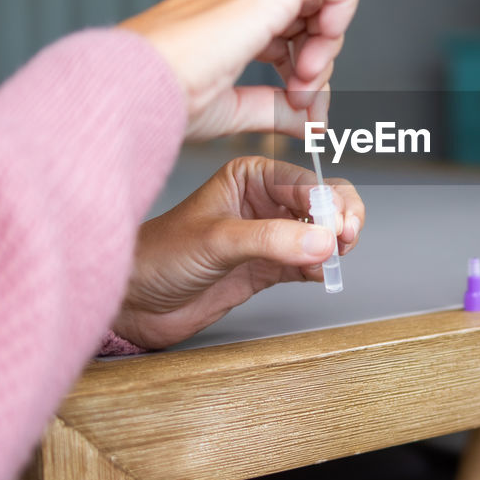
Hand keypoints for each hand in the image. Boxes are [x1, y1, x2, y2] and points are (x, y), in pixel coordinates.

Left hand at [112, 156, 364, 349]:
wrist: (134, 302)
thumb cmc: (158, 256)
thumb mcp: (217, 240)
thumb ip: (271, 239)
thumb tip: (321, 241)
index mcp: (250, 176)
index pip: (305, 183)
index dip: (328, 203)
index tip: (336, 228)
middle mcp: (264, 202)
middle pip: (324, 203)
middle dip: (341, 219)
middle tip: (345, 241)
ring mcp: (270, 236)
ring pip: (323, 232)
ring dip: (336, 245)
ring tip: (334, 259)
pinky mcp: (270, 268)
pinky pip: (311, 263)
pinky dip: (322, 268)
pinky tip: (319, 274)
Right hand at [119, 0, 358, 140]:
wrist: (133, 89)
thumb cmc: (161, 101)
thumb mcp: (231, 110)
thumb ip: (275, 110)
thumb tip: (311, 121)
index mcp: (225, 20)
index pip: (288, 37)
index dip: (306, 72)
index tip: (298, 106)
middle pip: (308, 20)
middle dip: (319, 65)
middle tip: (301, 100)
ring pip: (321, 1)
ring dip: (327, 49)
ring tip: (301, 86)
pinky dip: (341, 8)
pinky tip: (322, 45)